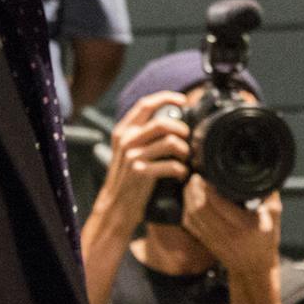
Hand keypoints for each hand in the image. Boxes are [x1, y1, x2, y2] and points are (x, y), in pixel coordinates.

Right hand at [96, 91, 190, 230]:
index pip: (145, 104)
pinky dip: (181, 170)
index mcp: (123, 131)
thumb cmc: (128, 177)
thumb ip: (143, 134)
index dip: (166, 97)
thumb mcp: (128, 150)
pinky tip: (181, 175)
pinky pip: (172, 165)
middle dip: (181, 129)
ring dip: (184, 150)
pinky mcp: (140, 172)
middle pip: (162, 123)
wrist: (116, 205)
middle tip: (187, 138)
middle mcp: (126, 140)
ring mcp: (132, 156)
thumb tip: (173, 121)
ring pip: (170, 142)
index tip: (183, 100)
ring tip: (185, 159)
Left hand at [180, 177, 281, 280]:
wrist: (253, 269)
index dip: (209, 187)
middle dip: (195, 189)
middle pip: (200, 208)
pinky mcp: (205, 241)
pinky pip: (189, 223)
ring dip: (188, 197)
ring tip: (192, 184)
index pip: (219, 203)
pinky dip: (186, 209)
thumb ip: (270, 194)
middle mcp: (226, 233)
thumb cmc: (264, 242)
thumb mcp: (274, 216)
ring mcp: (213, 238)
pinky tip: (189, 200)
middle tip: (196, 176)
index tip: (209, 174)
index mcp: (244, 225)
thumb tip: (266, 174)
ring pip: (192, 214)